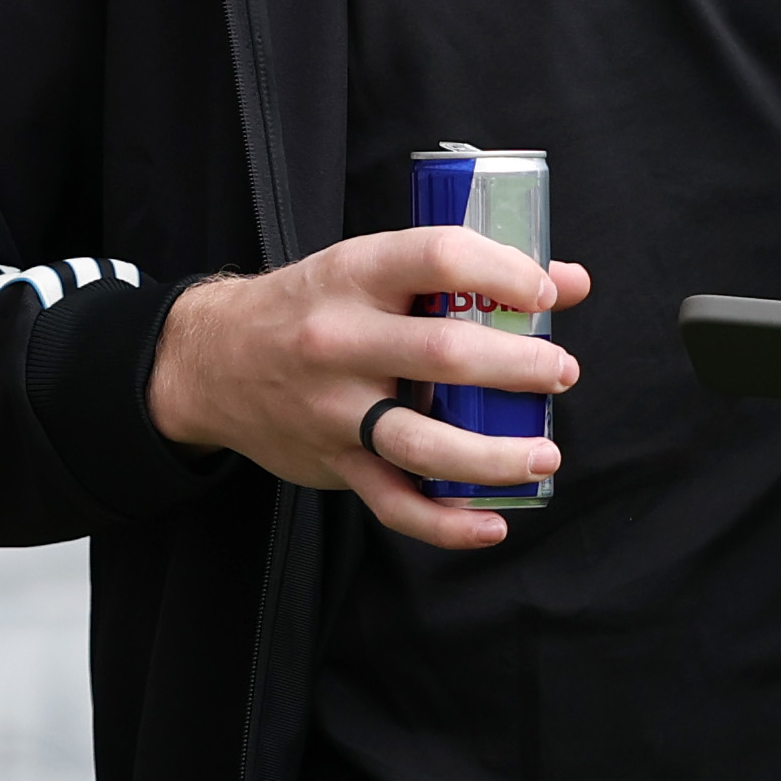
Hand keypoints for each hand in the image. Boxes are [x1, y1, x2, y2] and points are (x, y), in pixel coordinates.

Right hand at [146, 232, 592, 551]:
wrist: (210, 361)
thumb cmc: (309, 308)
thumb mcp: (367, 270)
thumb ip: (461, 275)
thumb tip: (570, 281)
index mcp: (355, 275)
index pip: (437, 257)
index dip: (503, 271)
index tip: (546, 291)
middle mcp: (341, 340)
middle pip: (444, 353)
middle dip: (519, 366)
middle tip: (560, 372)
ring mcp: (334, 407)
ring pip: (423, 442)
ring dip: (495, 454)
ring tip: (544, 454)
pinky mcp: (332, 460)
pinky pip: (394, 501)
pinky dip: (446, 523)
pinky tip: (491, 523)